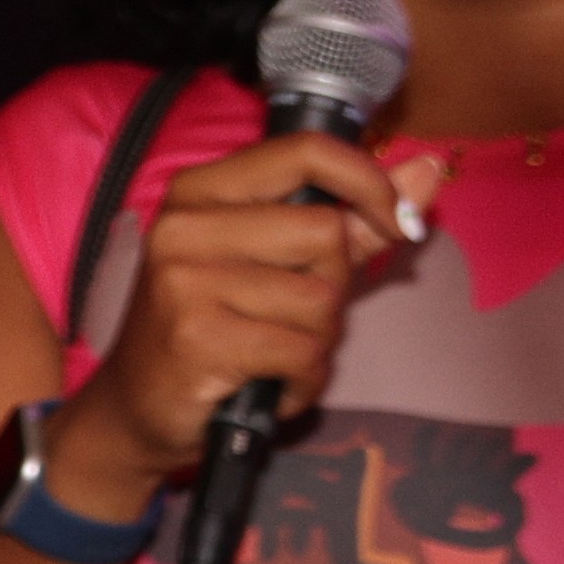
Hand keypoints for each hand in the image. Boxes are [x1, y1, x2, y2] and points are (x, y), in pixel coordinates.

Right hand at [58, 131, 402, 507]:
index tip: (399, 220)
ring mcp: (186, 280)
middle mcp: (186, 226)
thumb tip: (427, 173)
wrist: (135, 411)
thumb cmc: (213, 331)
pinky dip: (303, 379)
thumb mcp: (276, 266)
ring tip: (275, 356)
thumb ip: (352, 219)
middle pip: (325, 233)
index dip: (368, 182)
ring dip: (317, 342)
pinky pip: (303, 351)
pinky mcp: (198, 337)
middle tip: (293, 317)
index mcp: (201, 191)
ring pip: (320, 300)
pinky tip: (270, 385)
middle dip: (333, 286)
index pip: (305, 151)